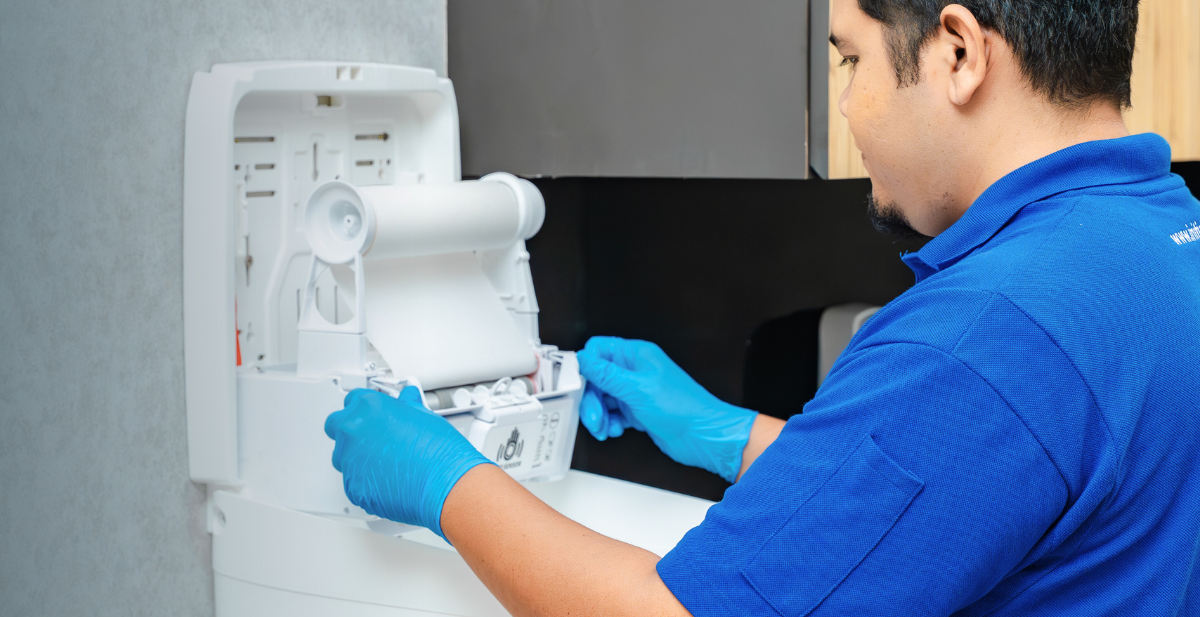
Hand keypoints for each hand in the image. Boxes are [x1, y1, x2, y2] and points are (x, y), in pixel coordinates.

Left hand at [324, 387, 491, 538]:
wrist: (445, 484)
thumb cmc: (439, 451)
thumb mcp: (425, 416)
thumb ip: (406, 407)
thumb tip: (406, 400)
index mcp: (369, 407)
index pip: (351, 400)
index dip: (363, 408)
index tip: (370, 414)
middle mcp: (354, 431)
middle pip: (336, 425)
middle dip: (351, 429)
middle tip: (372, 437)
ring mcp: (350, 460)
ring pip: (342, 455)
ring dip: (356, 456)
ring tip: (384, 461)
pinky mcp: (353, 487)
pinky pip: (353, 481)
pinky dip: (366, 480)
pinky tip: (387, 479)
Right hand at [576, 336, 756, 482]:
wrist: (703, 436)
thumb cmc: (682, 408)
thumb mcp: (637, 389)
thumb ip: (606, 374)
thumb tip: (583, 359)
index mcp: (636, 355)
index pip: (599, 350)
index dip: (586, 367)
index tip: (578, 385)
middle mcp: (636, 371)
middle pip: (597, 379)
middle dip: (592, 400)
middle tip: (594, 416)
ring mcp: (637, 392)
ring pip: (604, 399)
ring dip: (599, 415)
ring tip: (604, 427)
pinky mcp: (638, 411)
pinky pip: (614, 414)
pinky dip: (610, 424)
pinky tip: (615, 430)